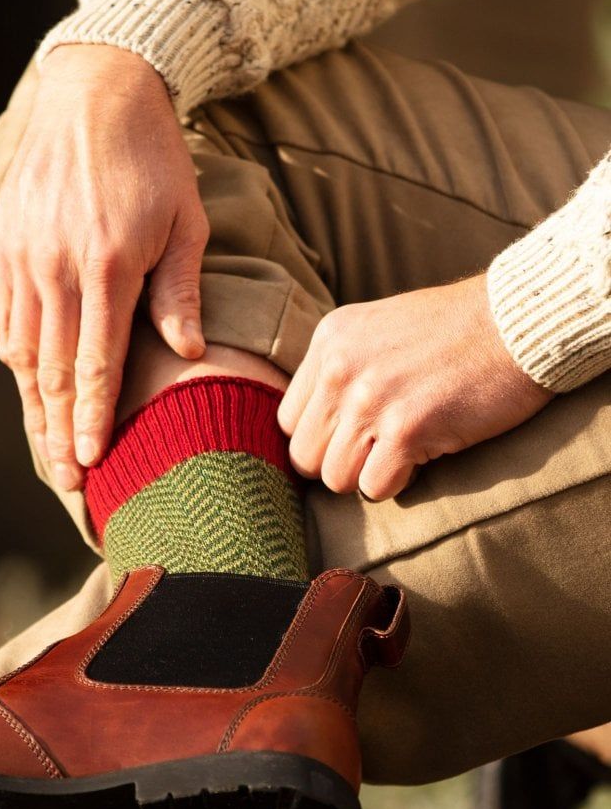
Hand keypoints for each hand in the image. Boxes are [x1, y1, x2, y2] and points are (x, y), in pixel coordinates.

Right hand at [0, 45, 208, 490]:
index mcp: (107, 265)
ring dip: (32, 407)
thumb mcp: (184, 219)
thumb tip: (185, 355)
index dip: (91, 420)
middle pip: (51, 372)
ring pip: (22, 351)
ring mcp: (23, 257)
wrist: (96, 88)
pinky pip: (6, 316)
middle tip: (67, 482)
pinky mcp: (5, 245)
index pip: (94, 363)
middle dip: (58, 432)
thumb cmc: (154, 158)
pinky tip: (25, 387)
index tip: (92, 464)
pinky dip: (15, 357)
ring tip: (44, 450)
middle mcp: (57, 267)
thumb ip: (180, 291)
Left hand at [277, 273, 552, 500]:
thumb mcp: (379, 328)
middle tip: (378, 450)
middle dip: (340, 463)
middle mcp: (339, 369)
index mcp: (329, 341)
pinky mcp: (406, 429)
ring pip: (336, 478)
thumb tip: (316, 425)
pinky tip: (424, 455)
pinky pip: (374, 487)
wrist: (520, 321)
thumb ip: (341, 368)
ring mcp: (370, 400)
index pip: (288, 420)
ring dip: (369, 475)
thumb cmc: (458, 330)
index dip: (320, 438)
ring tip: (403, 451)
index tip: (353, 435)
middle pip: (305, 456)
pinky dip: (398, 482)